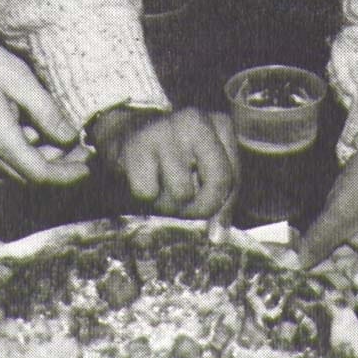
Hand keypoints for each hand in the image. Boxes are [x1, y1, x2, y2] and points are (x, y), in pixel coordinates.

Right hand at [0, 34, 90, 184]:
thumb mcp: (16, 77)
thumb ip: (45, 110)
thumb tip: (69, 136)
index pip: (40, 174)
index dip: (68, 175)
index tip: (88, 164)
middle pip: (31, 176)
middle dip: (61, 167)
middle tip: (83, 148)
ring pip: (19, 167)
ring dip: (45, 158)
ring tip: (66, 135)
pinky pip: (6, 155)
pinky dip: (28, 149)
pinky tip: (38, 127)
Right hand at [92, 107, 239, 233]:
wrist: (124, 137)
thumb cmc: (173, 161)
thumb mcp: (205, 172)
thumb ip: (221, 200)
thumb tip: (217, 237)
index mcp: (219, 124)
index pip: (233, 178)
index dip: (222, 207)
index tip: (211, 221)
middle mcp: (194, 120)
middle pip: (218, 182)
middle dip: (202, 206)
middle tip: (185, 206)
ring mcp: (164, 130)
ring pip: (182, 193)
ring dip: (169, 202)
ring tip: (161, 186)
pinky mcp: (136, 146)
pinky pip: (148, 193)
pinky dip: (145, 195)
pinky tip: (143, 178)